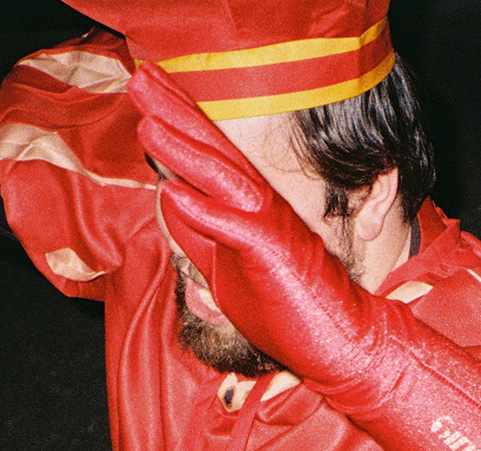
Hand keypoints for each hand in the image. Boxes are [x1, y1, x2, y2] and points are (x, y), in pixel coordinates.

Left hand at [131, 63, 373, 387]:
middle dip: (175, 114)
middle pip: (213, 151)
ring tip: (148, 124)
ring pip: (223, 179)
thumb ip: (200, 234)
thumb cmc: (285, 309)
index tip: (146, 90)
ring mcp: (271, 227)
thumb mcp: (227, 269)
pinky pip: (236, 228)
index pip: (209, 155)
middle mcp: (262, 207)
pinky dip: (205, 210)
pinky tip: (173, 190)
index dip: (177, 120)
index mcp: (250, 207)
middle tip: (140, 79)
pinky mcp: (275, 255)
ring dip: (184, 149)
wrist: (339, 341)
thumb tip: (169, 197)